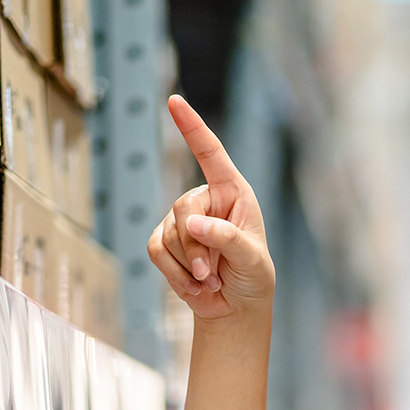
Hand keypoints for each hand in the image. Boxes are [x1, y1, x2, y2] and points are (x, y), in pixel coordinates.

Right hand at [147, 95, 274, 321]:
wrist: (235, 307)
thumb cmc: (252, 276)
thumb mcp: (252, 259)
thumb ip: (226, 238)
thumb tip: (192, 222)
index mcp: (233, 192)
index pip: (210, 153)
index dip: (192, 127)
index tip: (175, 101)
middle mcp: (206, 200)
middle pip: (183, 209)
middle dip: (195, 246)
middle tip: (211, 273)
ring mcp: (182, 220)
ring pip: (169, 234)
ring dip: (189, 265)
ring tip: (210, 279)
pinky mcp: (165, 242)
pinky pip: (156, 251)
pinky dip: (174, 274)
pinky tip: (194, 285)